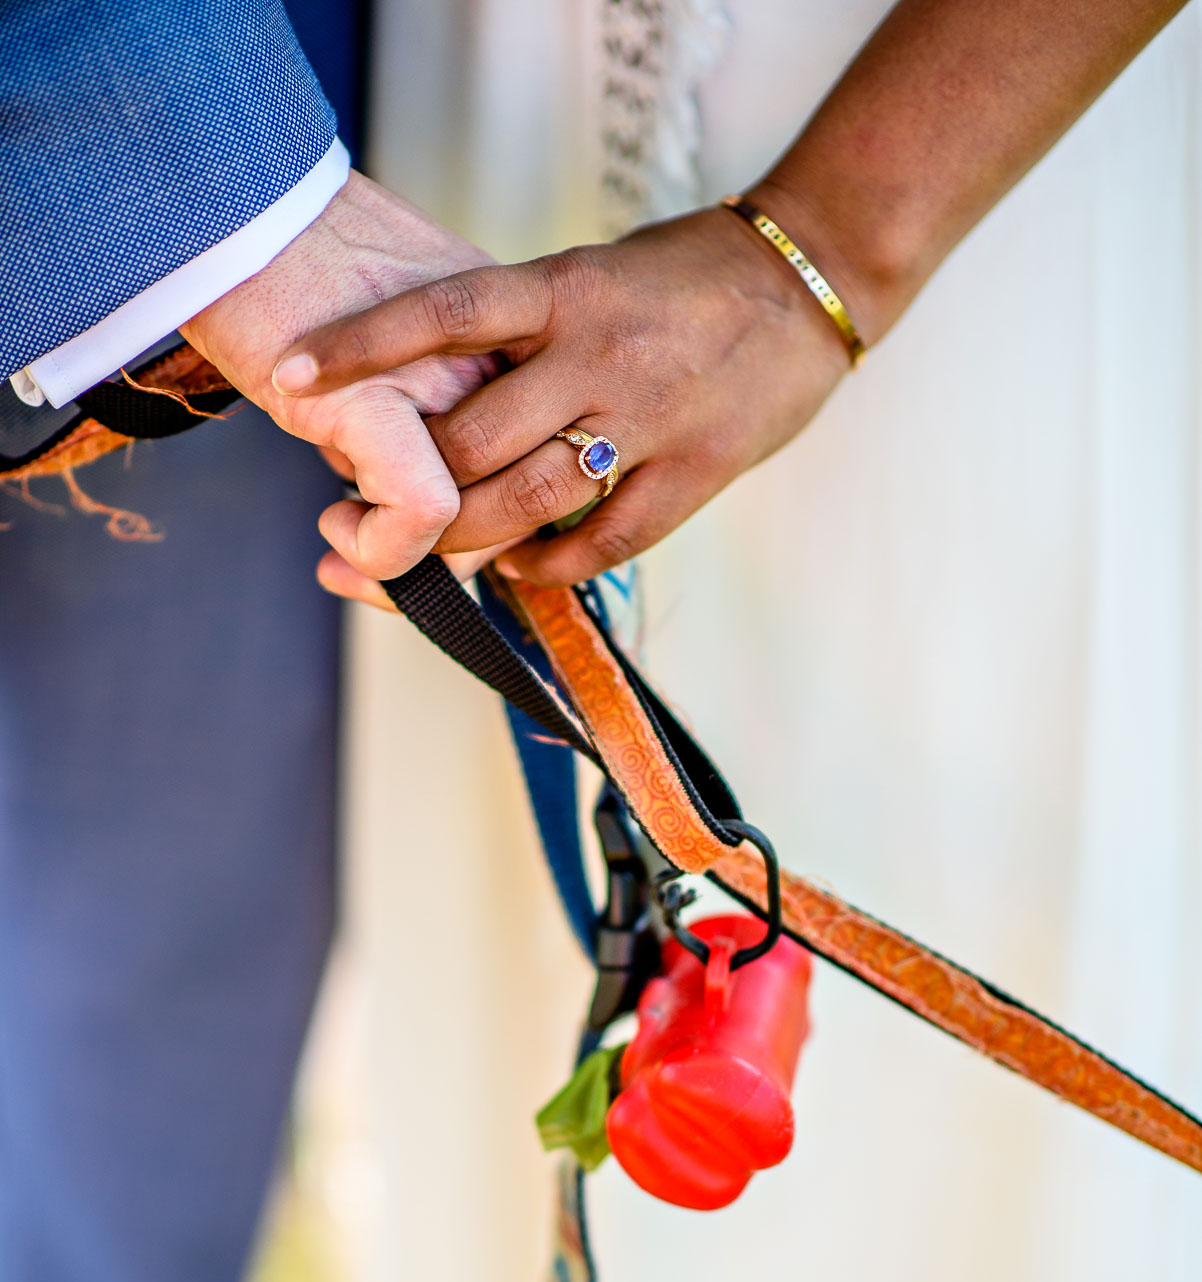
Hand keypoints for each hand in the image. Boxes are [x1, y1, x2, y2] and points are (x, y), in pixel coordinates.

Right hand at [181, 170, 496, 597]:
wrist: (235, 204)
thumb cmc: (296, 267)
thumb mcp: (391, 336)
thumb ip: (424, 403)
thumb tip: (412, 506)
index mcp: (516, 341)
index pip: (543, 464)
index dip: (482, 532)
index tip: (409, 547)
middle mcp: (505, 363)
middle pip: (516, 505)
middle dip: (440, 562)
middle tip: (355, 554)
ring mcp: (457, 380)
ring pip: (477, 523)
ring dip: (402, 560)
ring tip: (336, 531)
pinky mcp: (389, 401)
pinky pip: (423, 512)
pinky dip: (377, 546)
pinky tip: (331, 526)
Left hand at [269, 203, 855, 589]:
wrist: (811, 282)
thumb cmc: (686, 278)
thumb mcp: (591, 274)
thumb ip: (522, 331)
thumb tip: (432, 391)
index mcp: (565, 288)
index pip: (444, 314)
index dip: (363, 348)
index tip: (292, 375)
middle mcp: (599, 353)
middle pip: (474, 441)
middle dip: (407, 489)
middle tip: (357, 511)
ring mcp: (650, 419)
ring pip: (530, 502)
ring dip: (467, 538)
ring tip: (435, 548)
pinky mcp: (696, 472)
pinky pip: (605, 541)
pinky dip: (549, 564)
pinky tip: (519, 565)